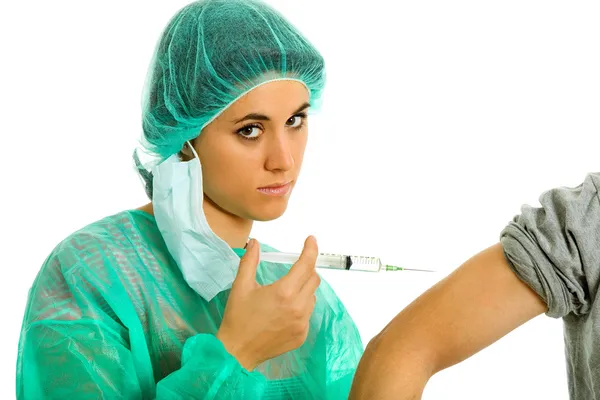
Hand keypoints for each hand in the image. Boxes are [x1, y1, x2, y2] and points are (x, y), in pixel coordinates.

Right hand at [216, 236, 320, 370]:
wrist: (237, 352)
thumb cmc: (238, 317)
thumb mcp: (241, 286)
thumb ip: (250, 261)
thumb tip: (255, 243)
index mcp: (284, 291)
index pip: (306, 264)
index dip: (311, 249)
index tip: (311, 240)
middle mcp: (298, 307)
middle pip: (313, 279)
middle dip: (306, 269)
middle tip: (294, 269)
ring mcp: (302, 323)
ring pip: (312, 297)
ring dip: (303, 289)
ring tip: (285, 294)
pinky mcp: (302, 335)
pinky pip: (308, 314)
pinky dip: (300, 307)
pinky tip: (284, 312)